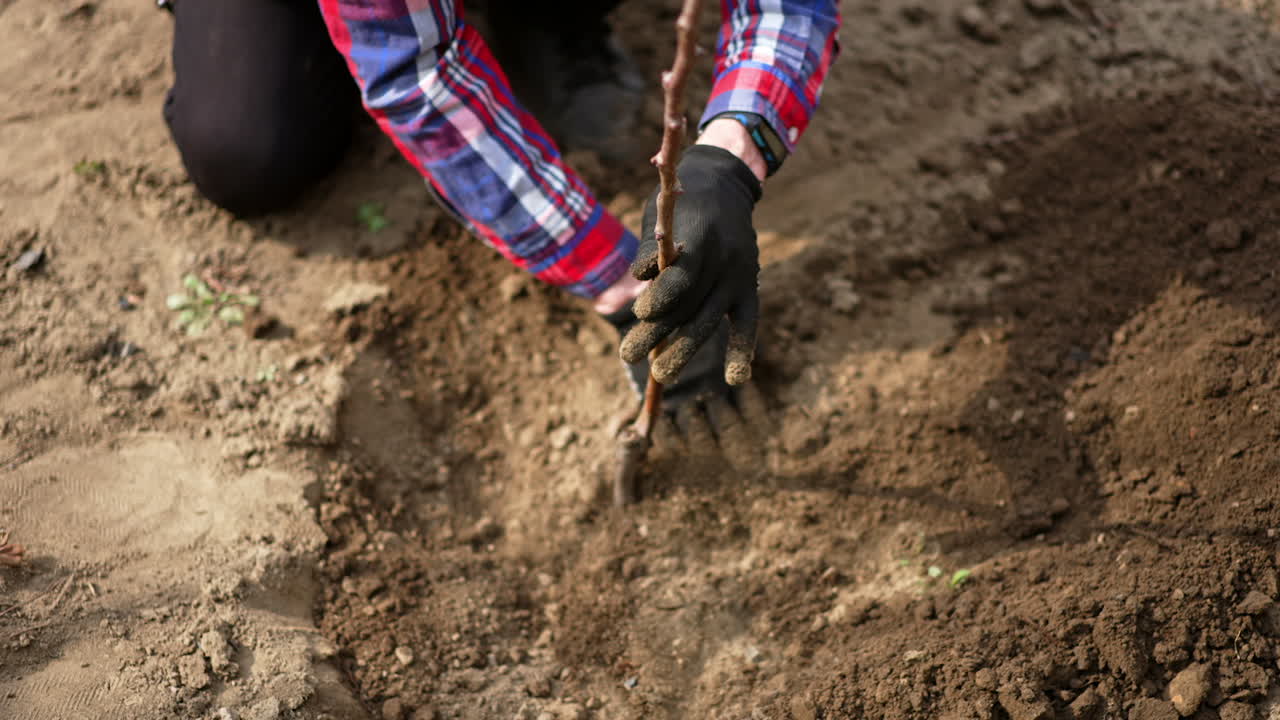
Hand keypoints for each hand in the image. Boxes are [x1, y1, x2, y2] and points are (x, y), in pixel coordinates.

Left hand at [618, 145, 761, 385]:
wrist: (724, 185)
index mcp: (701, 236)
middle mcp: (724, 259)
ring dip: (684, 350)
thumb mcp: (659, 215)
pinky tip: (735, 380)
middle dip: (657, 333)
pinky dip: (742, 352)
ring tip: (660, 377)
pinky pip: (748, 324)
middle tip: (627, 356)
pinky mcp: (749, 288)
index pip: (682, 276)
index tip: (640, 314)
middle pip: (689, 305)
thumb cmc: (680, 205)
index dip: (661, 297)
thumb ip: (651, 250)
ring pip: (710, 320)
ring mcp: (740, 276)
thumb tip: (640, 278)